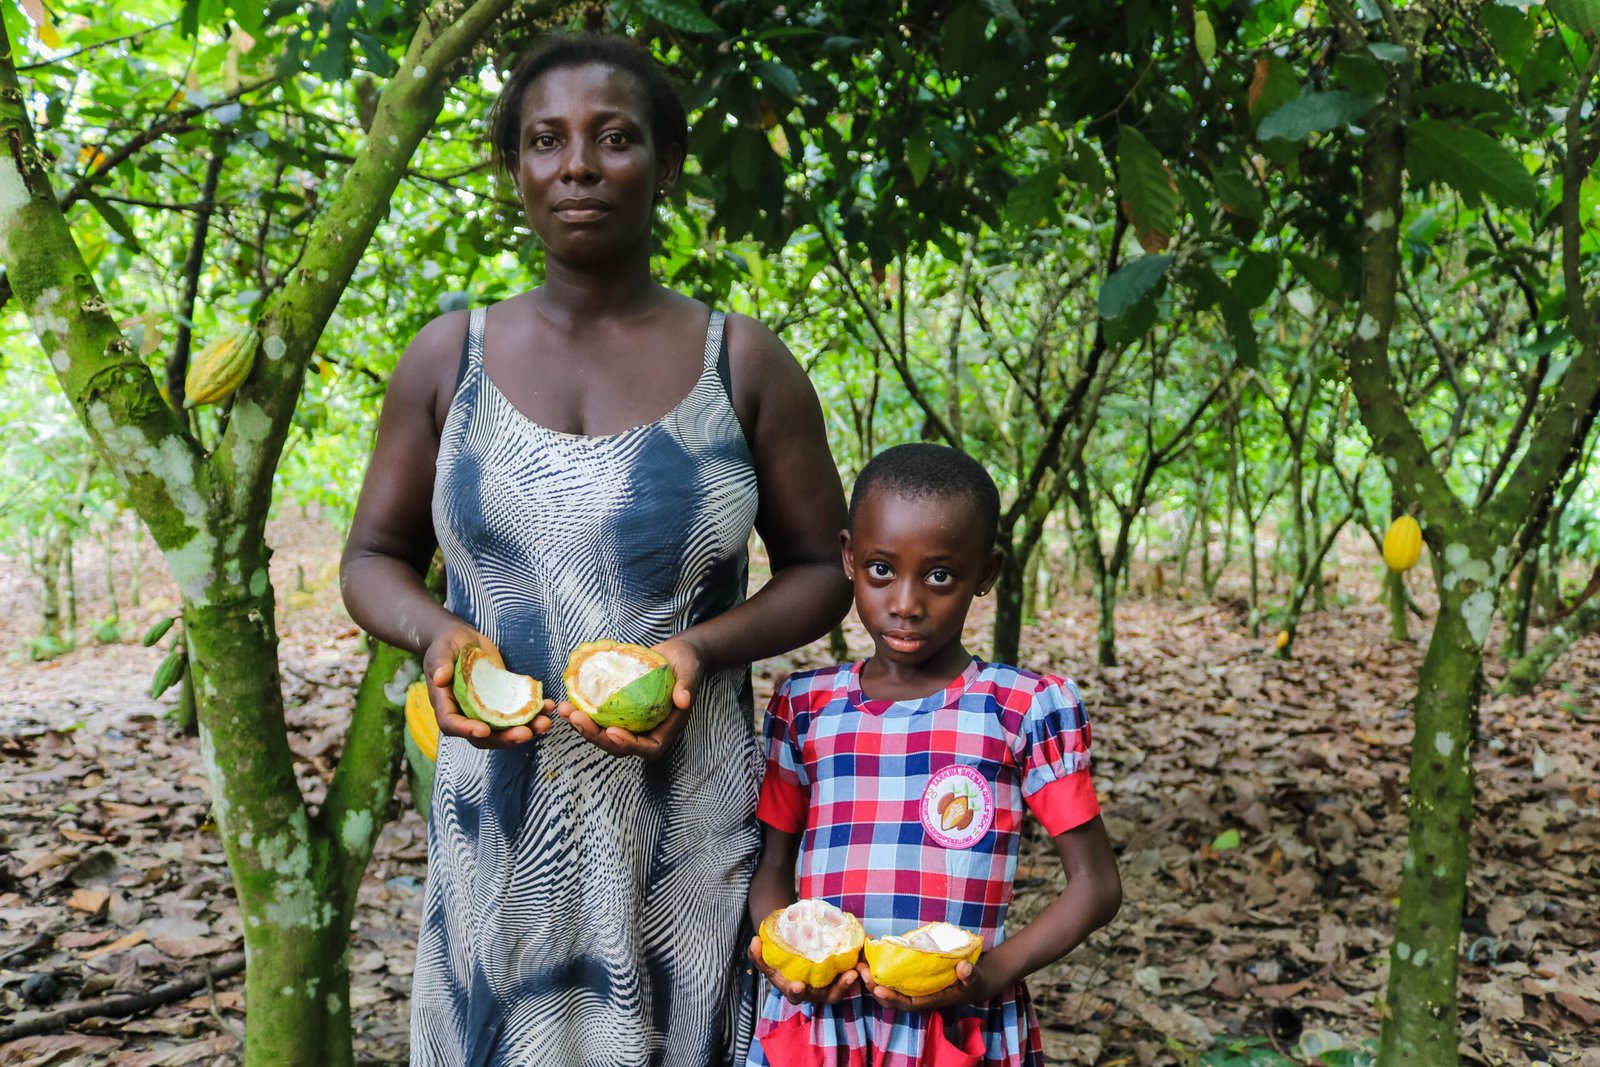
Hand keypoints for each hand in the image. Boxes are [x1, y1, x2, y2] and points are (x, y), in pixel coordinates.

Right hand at [423, 625, 552, 748]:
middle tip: (526, 733)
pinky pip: (516, 714)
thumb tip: (439, 678)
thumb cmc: (447, 643)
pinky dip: (533, 713)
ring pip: (504, 729)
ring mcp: (485, 710)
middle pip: (483, 736)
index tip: (484, 731)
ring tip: (545, 723)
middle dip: (505, 738)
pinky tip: (548, 706)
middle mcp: (465, 713)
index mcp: (445, 703)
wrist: (463, 640)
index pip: (452, 724)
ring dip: (525, 729)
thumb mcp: (441, 649)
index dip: (466, 730)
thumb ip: (440, 662)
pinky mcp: (501, 703)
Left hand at [557, 634, 703, 760]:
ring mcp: (631, 722)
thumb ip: (687, 685)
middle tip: (576, 718)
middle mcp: (646, 730)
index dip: (629, 745)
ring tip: (565, 710)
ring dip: (583, 726)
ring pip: (604, 733)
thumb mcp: (690, 670)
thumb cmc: (686, 662)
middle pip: (619, 745)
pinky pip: (599, 717)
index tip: (612, 731)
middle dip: (595, 736)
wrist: (675, 653)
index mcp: (666, 729)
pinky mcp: (619, 710)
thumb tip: (684, 700)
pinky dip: (583, 712)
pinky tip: (567, 702)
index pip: (648, 747)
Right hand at [747, 937, 861, 1005]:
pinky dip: (858, 964)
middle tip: (849, 976)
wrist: (791, 949)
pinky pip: (851, 973)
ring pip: (845, 986)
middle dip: (840, 988)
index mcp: (795, 989)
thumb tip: (754, 941)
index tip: (797, 985)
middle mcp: (815, 991)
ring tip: (859, 968)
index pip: (795, 994)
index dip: (796, 991)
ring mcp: (830, 985)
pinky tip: (864, 951)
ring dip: (853, 979)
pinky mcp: (841, 975)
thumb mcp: (766, 958)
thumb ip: (758, 953)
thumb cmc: (779, 958)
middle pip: (830, 995)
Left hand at [856, 958, 999, 1012]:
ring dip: (873, 977)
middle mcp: (919, 996)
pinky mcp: (911, 976)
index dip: (892, 999)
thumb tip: (964, 968)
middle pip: (892, 997)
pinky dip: (880, 967)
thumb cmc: (974, 981)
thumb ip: (971, 975)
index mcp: (932, 1000)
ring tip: (859, 962)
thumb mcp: (976, 979)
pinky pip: (892, 976)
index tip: (878, 990)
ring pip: (888, 987)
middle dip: (875, 987)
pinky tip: (870, 953)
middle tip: (861, 971)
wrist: (974, 980)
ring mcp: (914, 987)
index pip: (908, 1004)